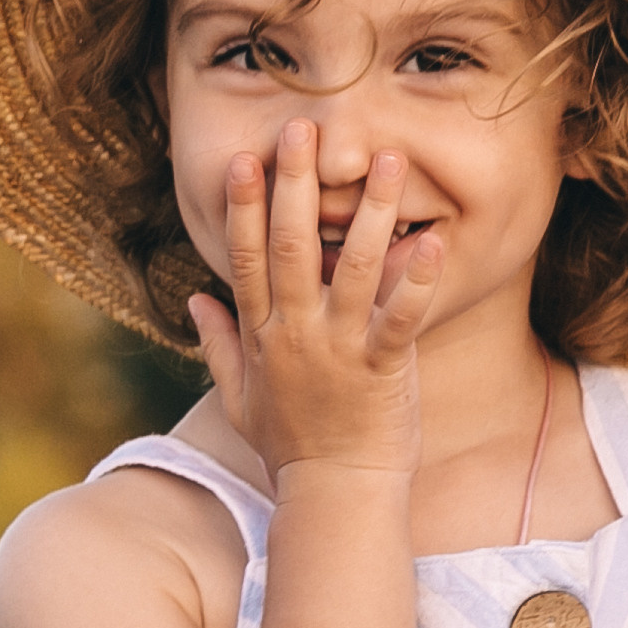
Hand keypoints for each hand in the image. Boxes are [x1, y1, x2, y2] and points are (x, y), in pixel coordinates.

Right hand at [188, 123, 442, 484]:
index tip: (243, 159)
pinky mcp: (382, 370)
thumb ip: (219, 343)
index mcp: (262, 336)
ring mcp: (339, 350)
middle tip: (304, 130)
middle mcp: (295, 335)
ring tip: (387, 161)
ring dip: (371, 213)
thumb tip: (195, 297)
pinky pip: (400, 319)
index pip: (246, 260)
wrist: (335, 497)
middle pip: (292, 248)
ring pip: (354, 270)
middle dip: (298, 186)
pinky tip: (433, 243)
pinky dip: (417, 281)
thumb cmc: (291, 448)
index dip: (244, 208)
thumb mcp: (240, 397)